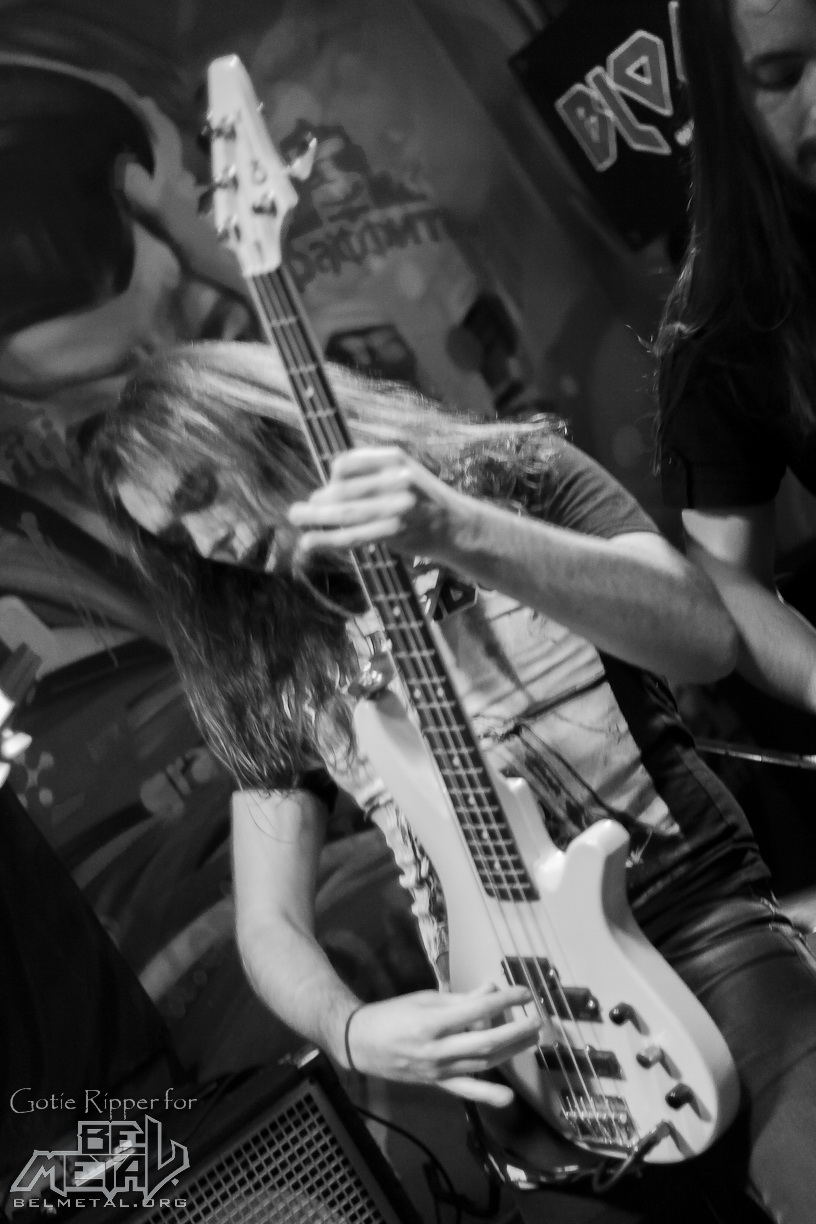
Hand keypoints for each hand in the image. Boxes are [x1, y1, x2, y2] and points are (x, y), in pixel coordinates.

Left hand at [287, 447, 468, 563]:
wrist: (457, 526)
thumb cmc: (422, 501)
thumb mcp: (401, 474)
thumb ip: (369, 476)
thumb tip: (323, 492)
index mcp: (393, 458)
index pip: (345, 464)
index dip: (331, 478)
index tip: (330, 489)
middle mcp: (395, 478)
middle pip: (342, 488)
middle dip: (318, 502)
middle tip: (297, 512)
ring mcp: (396, 504)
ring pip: (344, 512)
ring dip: (315, 517)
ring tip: (295, 519)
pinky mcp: (395, 531)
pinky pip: (354, 535)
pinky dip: (328, 539)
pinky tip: (310, 542)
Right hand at [344, 981, 540, 1106]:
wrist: (361, 1043)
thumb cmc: (392, 1014)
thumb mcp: (425, 999)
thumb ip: (459, 999)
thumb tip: (490, 991)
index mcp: (432, 1022)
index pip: (477, 1010)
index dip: (504, 1000)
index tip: (524, 993)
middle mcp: (438, 1049)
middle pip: (486, 1042)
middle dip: (516, 1031)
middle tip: (538, 1020)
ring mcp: (438, 1070)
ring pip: (482, 1064)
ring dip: (511, 1052)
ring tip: (532, 1040)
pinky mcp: (437, 1083)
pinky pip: (466, 1090)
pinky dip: (487, 1094)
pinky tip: (508, 1097)